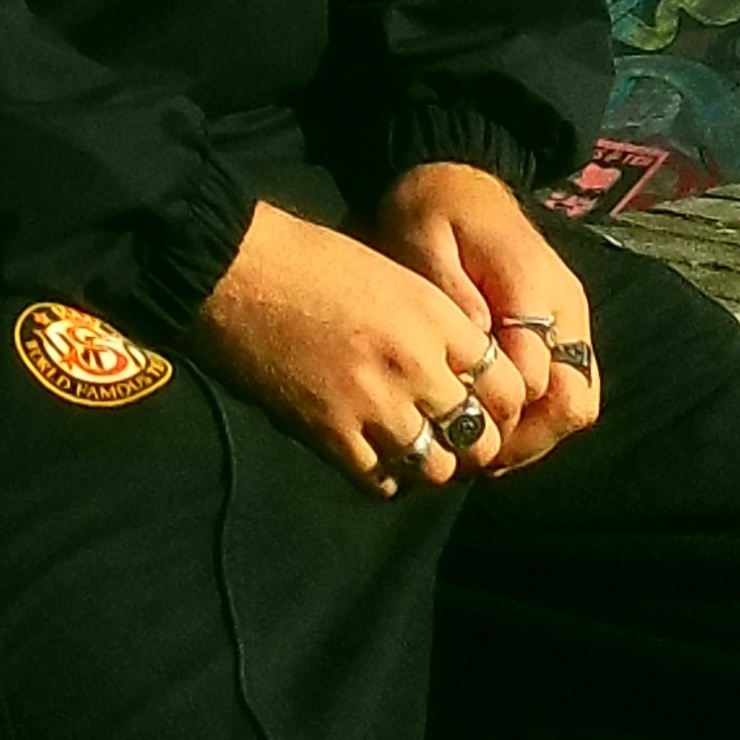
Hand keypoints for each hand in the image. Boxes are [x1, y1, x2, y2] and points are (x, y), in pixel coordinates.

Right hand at [188, 200, 528, 496]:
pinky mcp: (330, 434)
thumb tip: (465, 368)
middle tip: (457, 436)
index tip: (489, 404)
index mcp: (433, 316)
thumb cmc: (307, 258)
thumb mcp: (392, 274)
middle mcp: (413, 365)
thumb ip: (435, 323)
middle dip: (474, 441)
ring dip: (431, 461)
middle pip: (479, 435)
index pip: (506, 384)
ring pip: (436, 468)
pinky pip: (382, 481)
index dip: (504, 402)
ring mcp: (372, 404)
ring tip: (415, 447)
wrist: (233, 270)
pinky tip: (375, 455)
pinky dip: (386, 475)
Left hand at [371, 164, 599, 473]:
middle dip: (525, 438)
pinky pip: (568, 394)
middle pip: (572, 403)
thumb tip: (475, 338)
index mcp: (534, 285)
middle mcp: (566, 311)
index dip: (499, 410)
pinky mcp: (564, 335)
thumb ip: (449, 288)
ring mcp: (571, 325)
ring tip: (477, 450)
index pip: (536, 377)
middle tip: (469, 451)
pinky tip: (491, 430)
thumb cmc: (434, 209)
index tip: (456, 422)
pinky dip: (536, 422)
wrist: (461, 180)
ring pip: (576, 407)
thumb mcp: (424, 234)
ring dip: (532, 438)